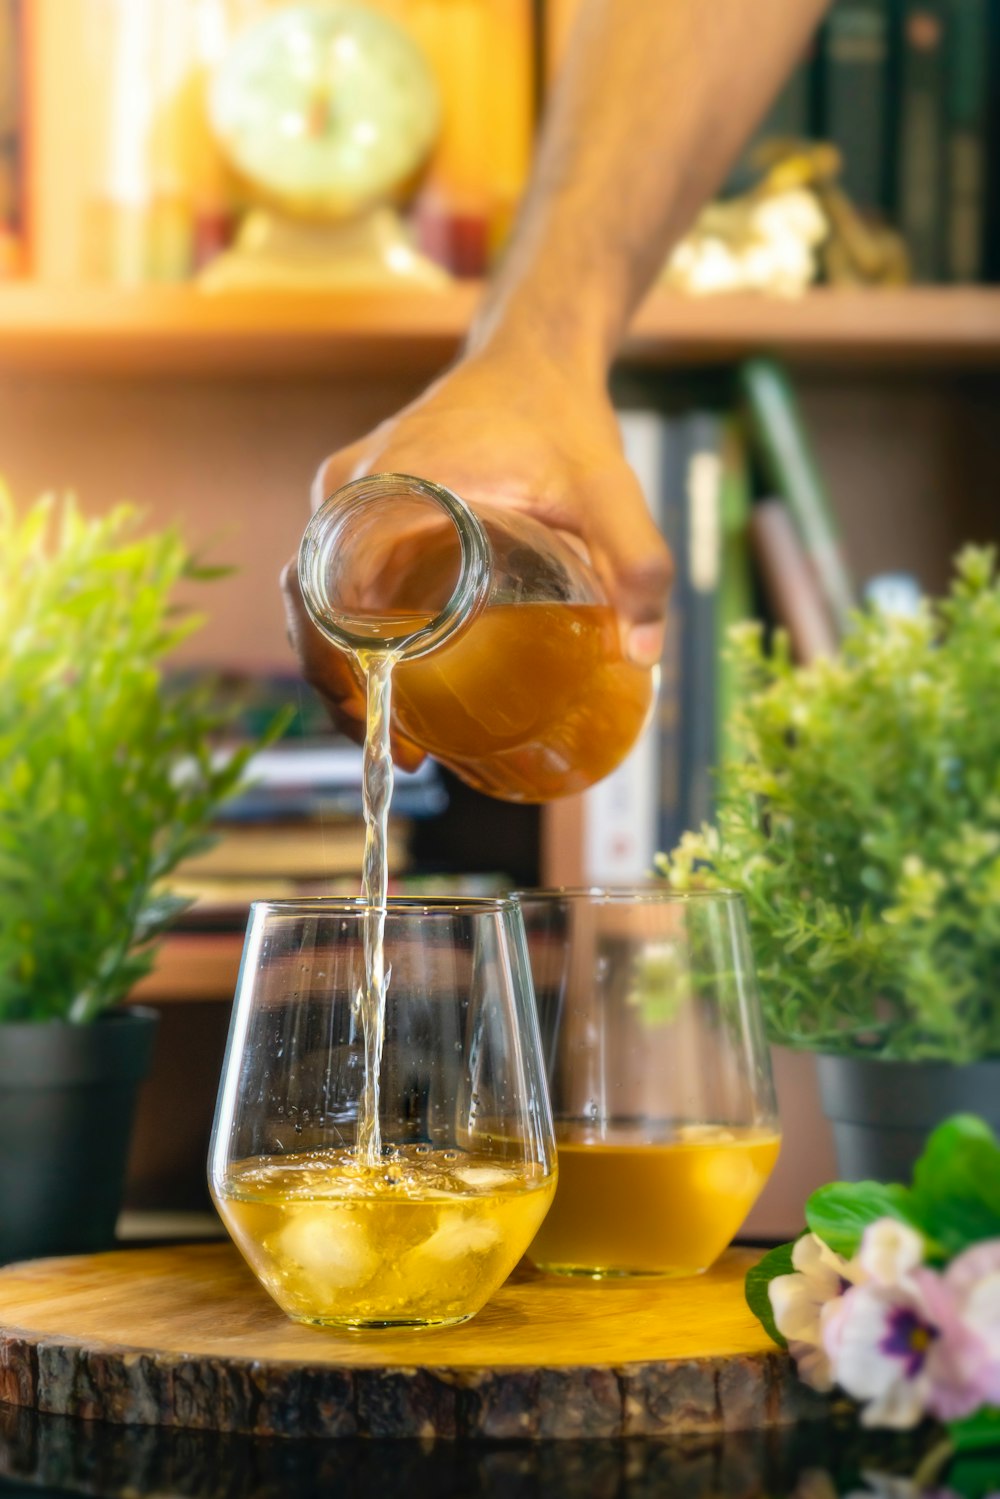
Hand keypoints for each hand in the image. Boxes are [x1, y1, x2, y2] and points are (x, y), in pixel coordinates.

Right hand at [281, 343, 672, 767]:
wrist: (536, 352)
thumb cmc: (563, 417)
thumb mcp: (607, 488)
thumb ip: (637, 561)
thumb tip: (640, 654)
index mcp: (384, 489)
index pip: (318, 597)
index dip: (332, 673)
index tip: (376, 724)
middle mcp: (349, 491)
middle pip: (310, 608)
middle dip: (340, 688)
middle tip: (399, 747)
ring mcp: (350, 494)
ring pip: (319, 597)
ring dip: (345, 665)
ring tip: (399, 728)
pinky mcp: (363, 500)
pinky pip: (340, 575)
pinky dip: (357, 629)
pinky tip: (400, 676)